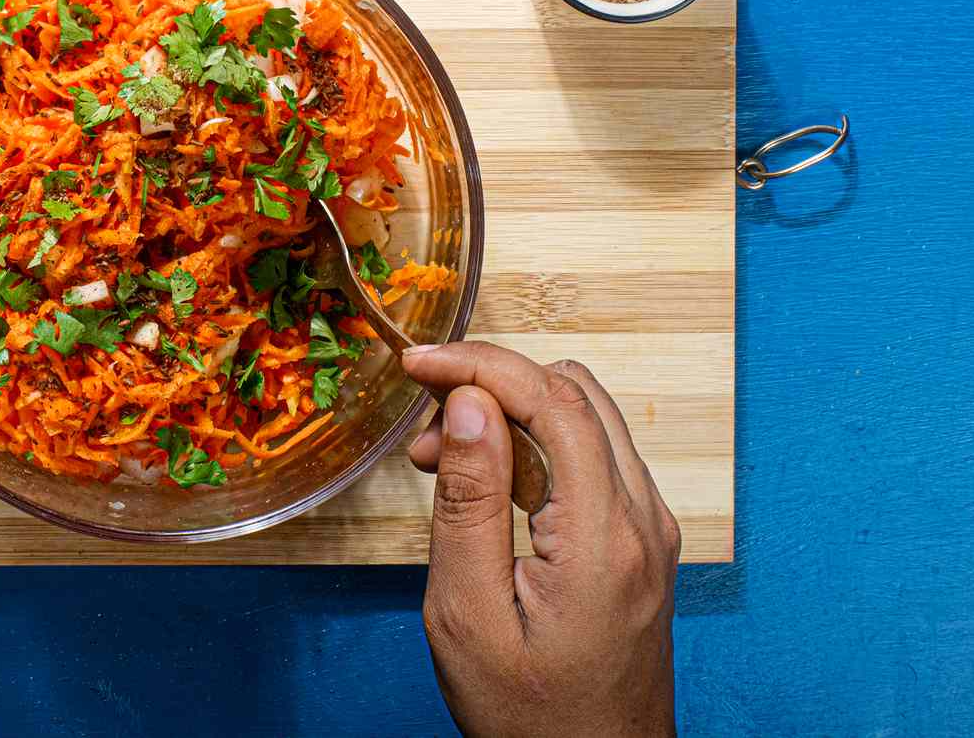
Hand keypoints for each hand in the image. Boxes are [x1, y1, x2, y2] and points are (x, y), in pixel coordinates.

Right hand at [403, 342, 680, 737]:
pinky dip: (533, 449)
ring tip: (444, 464)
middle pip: (573, 393)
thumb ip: (469, 501)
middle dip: (490, 387)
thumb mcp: (469, 613)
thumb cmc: (529, 717)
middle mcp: (642, 518)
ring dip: (510, 417)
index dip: (479, 364)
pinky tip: (485, 485)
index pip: (551, 399)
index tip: (418, 364)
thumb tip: (470, 403)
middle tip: (426, 431)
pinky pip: (590, 459)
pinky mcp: (638, 541)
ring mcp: (648, 528)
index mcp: (603, 534)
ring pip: (583, 418)